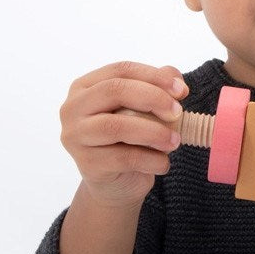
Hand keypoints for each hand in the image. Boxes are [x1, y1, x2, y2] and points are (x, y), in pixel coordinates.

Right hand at [59, 61, 188, 208]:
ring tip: (175, 141)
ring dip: (153, 132)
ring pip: (116, 126)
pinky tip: (164, 163)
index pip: (121, 70)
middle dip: (153, 98)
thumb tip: (175, 78)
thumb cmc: (130, 139)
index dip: (154, 76)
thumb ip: (157, 87)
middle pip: (114, 90)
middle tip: (178, 112)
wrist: (116, 183)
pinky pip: (124, 158)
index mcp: (85, 86)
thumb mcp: (144, 110)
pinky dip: (151, 159)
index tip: (181, 90)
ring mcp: (75, 136)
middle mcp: (73, 108)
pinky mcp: (86, 164)